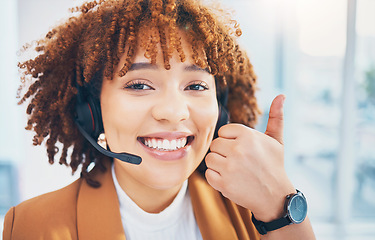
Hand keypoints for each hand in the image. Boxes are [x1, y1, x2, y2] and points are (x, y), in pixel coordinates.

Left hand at [205, 94, 294, 221]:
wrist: (275, 197)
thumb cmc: (274, 165)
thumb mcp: (276, 140)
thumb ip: (276, 116)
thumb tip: (281, 95)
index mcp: (247, 135)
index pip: (223, 131)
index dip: (231, 141)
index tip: (242, 150)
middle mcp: (238, 149)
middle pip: (215, 144)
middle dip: (224, 152)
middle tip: (239, 162)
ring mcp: (230, 167)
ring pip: (210, 158)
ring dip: (219, 165)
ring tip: (234, 170)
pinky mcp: (224, 184)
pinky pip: (209, 174)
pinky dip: (217, 178)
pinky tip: (231, 180)